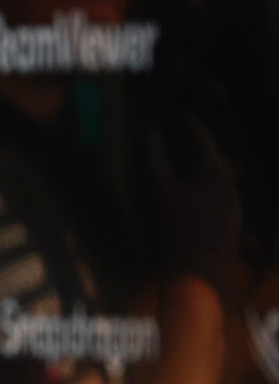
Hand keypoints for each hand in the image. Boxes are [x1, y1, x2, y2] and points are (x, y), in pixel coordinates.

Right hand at [149, 117, 241, 300]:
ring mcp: (233, 203)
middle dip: (190, 143)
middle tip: (171, 132)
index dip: (183, 121)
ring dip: (194, 165)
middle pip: (209, 155)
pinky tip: (185, 192)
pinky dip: (198, 184)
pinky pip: (214, 192)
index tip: (166, 110)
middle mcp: (231, 184)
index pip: (200, 137)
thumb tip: (149, 131)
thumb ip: (155, 160)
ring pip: (213, 174)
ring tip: (175, 160)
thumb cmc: (178, 230)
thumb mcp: (160, 191)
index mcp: (216, 172)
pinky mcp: (229, 220)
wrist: (200, 273)